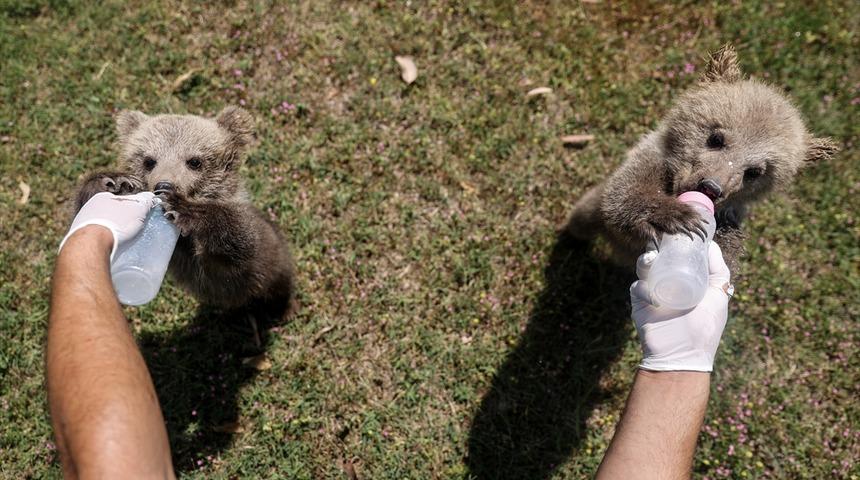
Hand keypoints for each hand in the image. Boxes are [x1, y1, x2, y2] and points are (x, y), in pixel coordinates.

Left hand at [59, 191, 156, 259]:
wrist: (91, 245)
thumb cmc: (115, 225)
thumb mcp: (138, 209)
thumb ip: (145, 201)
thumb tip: (150, 197)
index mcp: (103, 197)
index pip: (121, 201)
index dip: (132, 210)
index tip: (138, 219)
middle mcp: (89, 208)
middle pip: (110, 214)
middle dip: (119, 222)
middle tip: (129, 233)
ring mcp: (81, 223)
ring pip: (101, 227)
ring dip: (109, 233)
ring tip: (119, 244)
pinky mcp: (78, 239)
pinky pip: (93, 240)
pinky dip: (100, 244)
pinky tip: (107, 249)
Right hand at [629, 242, 732, 371]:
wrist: (682, 354)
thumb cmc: (704, 327)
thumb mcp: (718, 295)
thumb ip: (719, 271)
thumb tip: (712, 245)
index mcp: (687, 279)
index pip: (679, 254)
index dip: (678, 242)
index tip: (680, 230)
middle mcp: (669, 282)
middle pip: (660, 256)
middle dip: (659, 246)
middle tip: (662, 240)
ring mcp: (653, 291)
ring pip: (645, 267)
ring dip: (646, 260)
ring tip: (651, 258)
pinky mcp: (640, 302)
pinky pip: (638, 286)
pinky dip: (644, 287)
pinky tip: (654, 296)